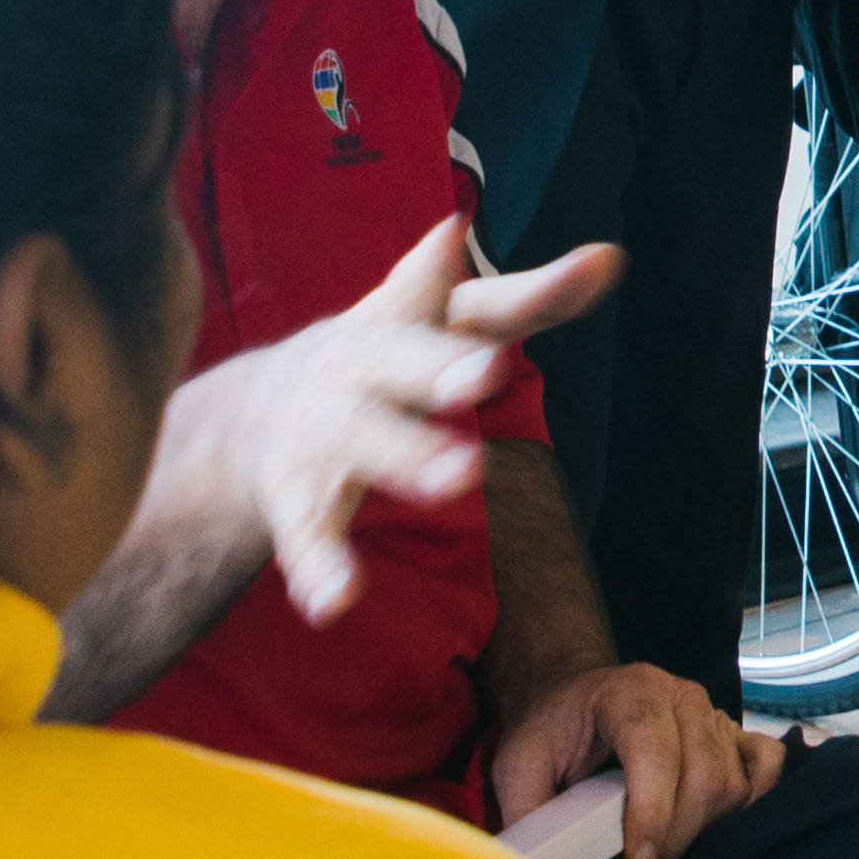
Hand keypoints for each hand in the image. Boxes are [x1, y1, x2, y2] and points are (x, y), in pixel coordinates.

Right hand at [180, 222, 616, 625]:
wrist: (248, 410)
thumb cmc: (380, 356)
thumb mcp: (446, 321)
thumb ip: (529, 301)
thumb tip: (611, 256)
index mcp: (408, 321)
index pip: (479, 303)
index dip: (530, 291)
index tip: (587, 267)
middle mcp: (361, 366)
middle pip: (401, 362)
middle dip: (440, 366)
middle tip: (489, 375)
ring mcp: (325, 429)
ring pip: (362, 440)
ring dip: (405, 456)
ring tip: (457, 479)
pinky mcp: (295, 495)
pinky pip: (307, 530)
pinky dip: (319, 565)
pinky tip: (336, 602)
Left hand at [486, 657, 787, 858]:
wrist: (576, 700)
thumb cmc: (551, 732)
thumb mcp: (518, 762)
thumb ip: (528, 809)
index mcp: (630, 692)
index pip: (655, 751)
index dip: (652, 813)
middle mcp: (682, 696)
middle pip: (703, 779)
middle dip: (674, 838)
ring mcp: (715, 713)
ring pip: (733, 787)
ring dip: (702, 833)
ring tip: (660, 849)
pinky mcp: (736, 734)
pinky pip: (767, 768)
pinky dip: (753, 802)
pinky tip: (715, 826)